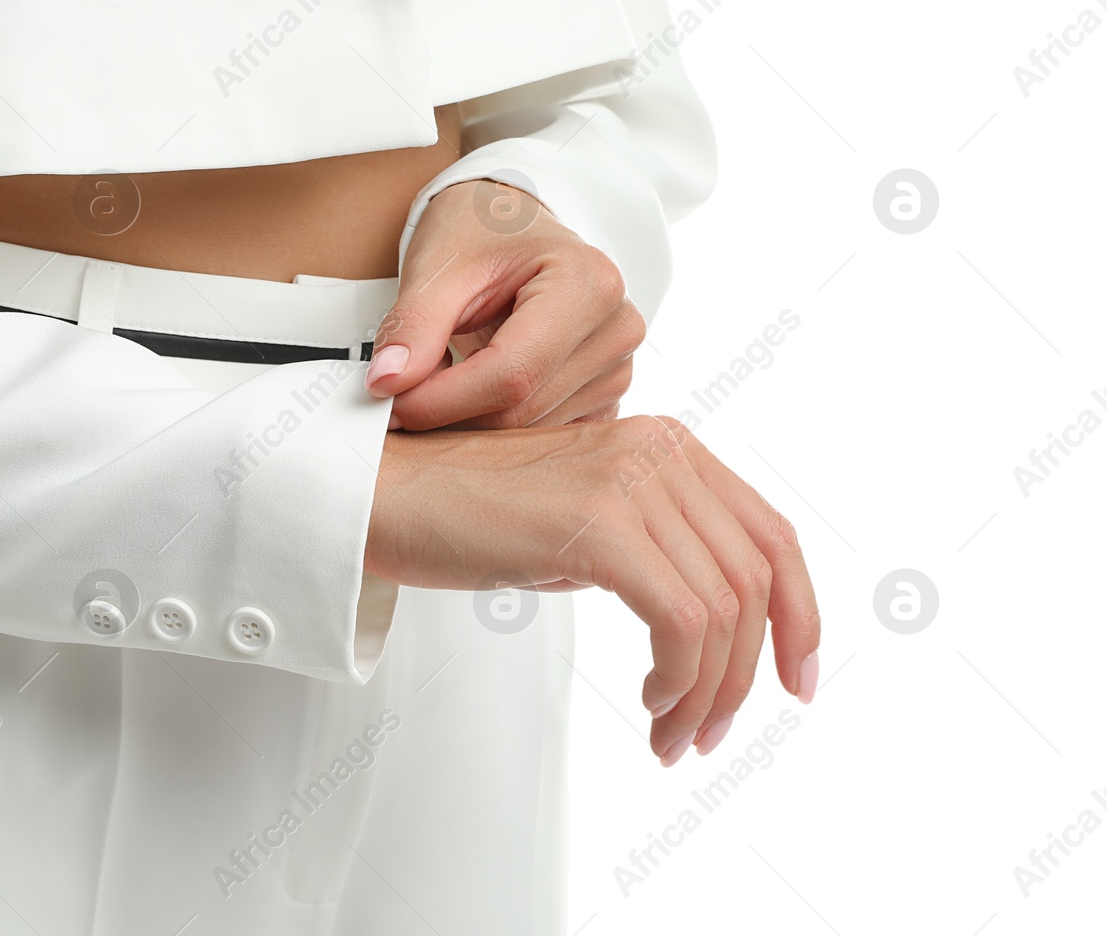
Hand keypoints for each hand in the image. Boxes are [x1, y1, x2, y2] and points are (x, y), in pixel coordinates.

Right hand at [364, 415, 821, 765]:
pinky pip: (681, 619)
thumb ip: (646, 545)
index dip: (800, 616)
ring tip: (670, 734)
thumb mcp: (579, 518)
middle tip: (710, 733)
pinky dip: (679, 676)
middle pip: (756, 581)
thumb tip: (702, 622)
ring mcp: (631, 482)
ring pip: (721, 609)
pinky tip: (651, 699)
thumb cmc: (461, 512)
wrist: (381, 495)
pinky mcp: (598, 524)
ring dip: (705, 692)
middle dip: (745, 675)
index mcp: (666, 447)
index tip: (797, 679)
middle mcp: (660, 452)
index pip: (771, 537)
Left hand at [366, 179, 645, 429]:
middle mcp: (615, 330)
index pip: (513, 373)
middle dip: (448, 415)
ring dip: (468, 424)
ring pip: (527, 434)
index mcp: (587, 284)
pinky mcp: (603, 398)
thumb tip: (388, 384)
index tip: (390, 401)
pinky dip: (494, 432)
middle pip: (520, 411)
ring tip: (438, 383)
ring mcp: (616, 369)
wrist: (510, 227)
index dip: (443, 399)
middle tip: (398, 398)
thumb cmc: (482, 232)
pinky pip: (543, 440)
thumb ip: (413, 326)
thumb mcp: (438, 266)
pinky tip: (469, 399)